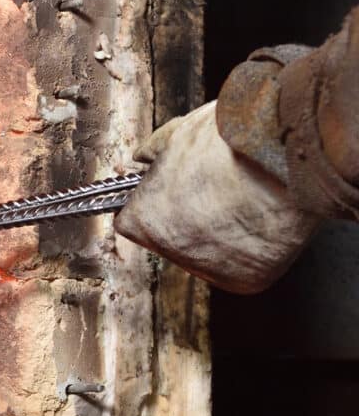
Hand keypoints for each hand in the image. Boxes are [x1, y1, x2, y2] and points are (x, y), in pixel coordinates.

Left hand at [114, 101, 319, 293]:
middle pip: (169, 238)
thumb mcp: (177, 135)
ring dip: (219, 232)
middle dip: (186, 216)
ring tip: (241, 200)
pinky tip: (258, 219)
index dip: (153, 201)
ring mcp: (208, 269)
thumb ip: (151, 153)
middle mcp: (170, 252)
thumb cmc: (229, 143)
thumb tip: (141, 159)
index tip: (169, 190)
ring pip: (207, 253)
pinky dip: (252, 246)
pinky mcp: (245, 280)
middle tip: (213, 191)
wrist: (282, 158)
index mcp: (143, 220)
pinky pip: (242, 264)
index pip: (134, 220)